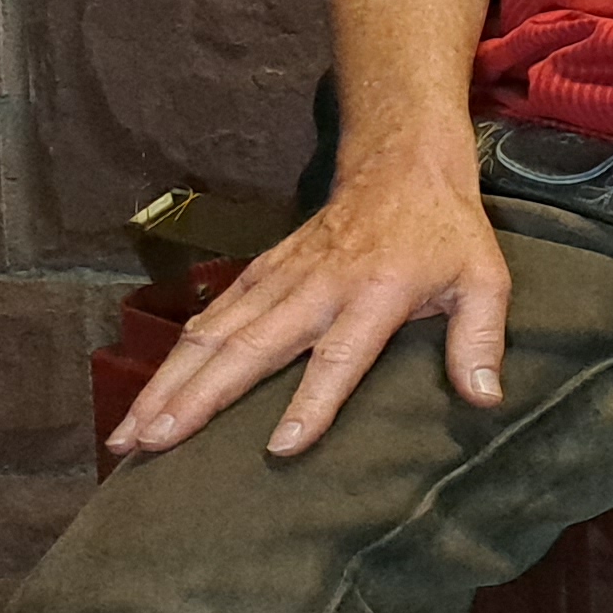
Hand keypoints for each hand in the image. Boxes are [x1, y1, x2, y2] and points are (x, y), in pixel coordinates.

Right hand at [107, 156, 510, 461]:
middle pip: (250, 348)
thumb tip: (485, 399)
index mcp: (376, 295)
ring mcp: (281, 278)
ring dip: (167, 384)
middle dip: (199, 398)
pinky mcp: (260, 273)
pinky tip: (146, 396)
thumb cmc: (446, 234)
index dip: (313, 402)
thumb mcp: (485, 280)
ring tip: (127, 435)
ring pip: (213, 334)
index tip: (280, 447)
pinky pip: (211, 317)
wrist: (401, 165)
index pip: (340, 357)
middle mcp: (317, 288)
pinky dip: (174, 356)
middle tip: (154, 446)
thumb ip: (481, 339)